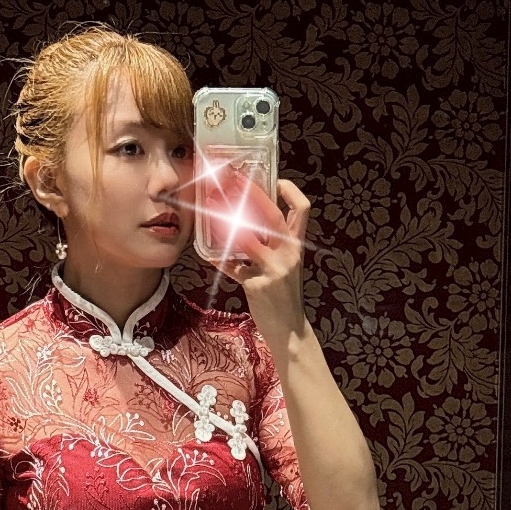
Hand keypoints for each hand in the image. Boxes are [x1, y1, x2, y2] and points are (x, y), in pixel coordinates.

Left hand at [208, 170, 310, 334]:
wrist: (289, 330)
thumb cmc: (284, 297)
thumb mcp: (285, 268)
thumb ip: (272, 247)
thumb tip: (249, 226)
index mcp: (296, 246)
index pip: (302, 210)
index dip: (291, 191)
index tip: (277, 180)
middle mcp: (288, 254)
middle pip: (270, 214)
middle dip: (250, 192)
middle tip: (231, 179)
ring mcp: (273, 269)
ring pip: (246, 237)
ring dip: (226, 221)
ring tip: (211, 209)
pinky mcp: (256, 285)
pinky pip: (232, 267)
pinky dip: (218, 260)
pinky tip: (208, 255)